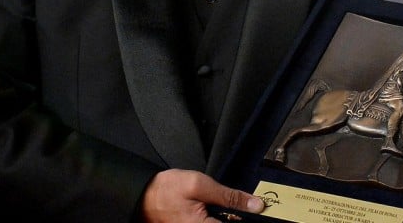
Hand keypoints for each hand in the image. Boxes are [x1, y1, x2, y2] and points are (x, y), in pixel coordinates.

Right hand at [140, 169, 264, 222]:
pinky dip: (220, 218)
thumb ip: (229, 196)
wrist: (142, 196)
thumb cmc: (166, 190)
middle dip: (240, 216)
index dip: (251, 217)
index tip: (261, 210)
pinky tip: (220, 211)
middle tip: (247, 206)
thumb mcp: (199, 185)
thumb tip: (256, 205)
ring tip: (231, 207)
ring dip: (229, 216)